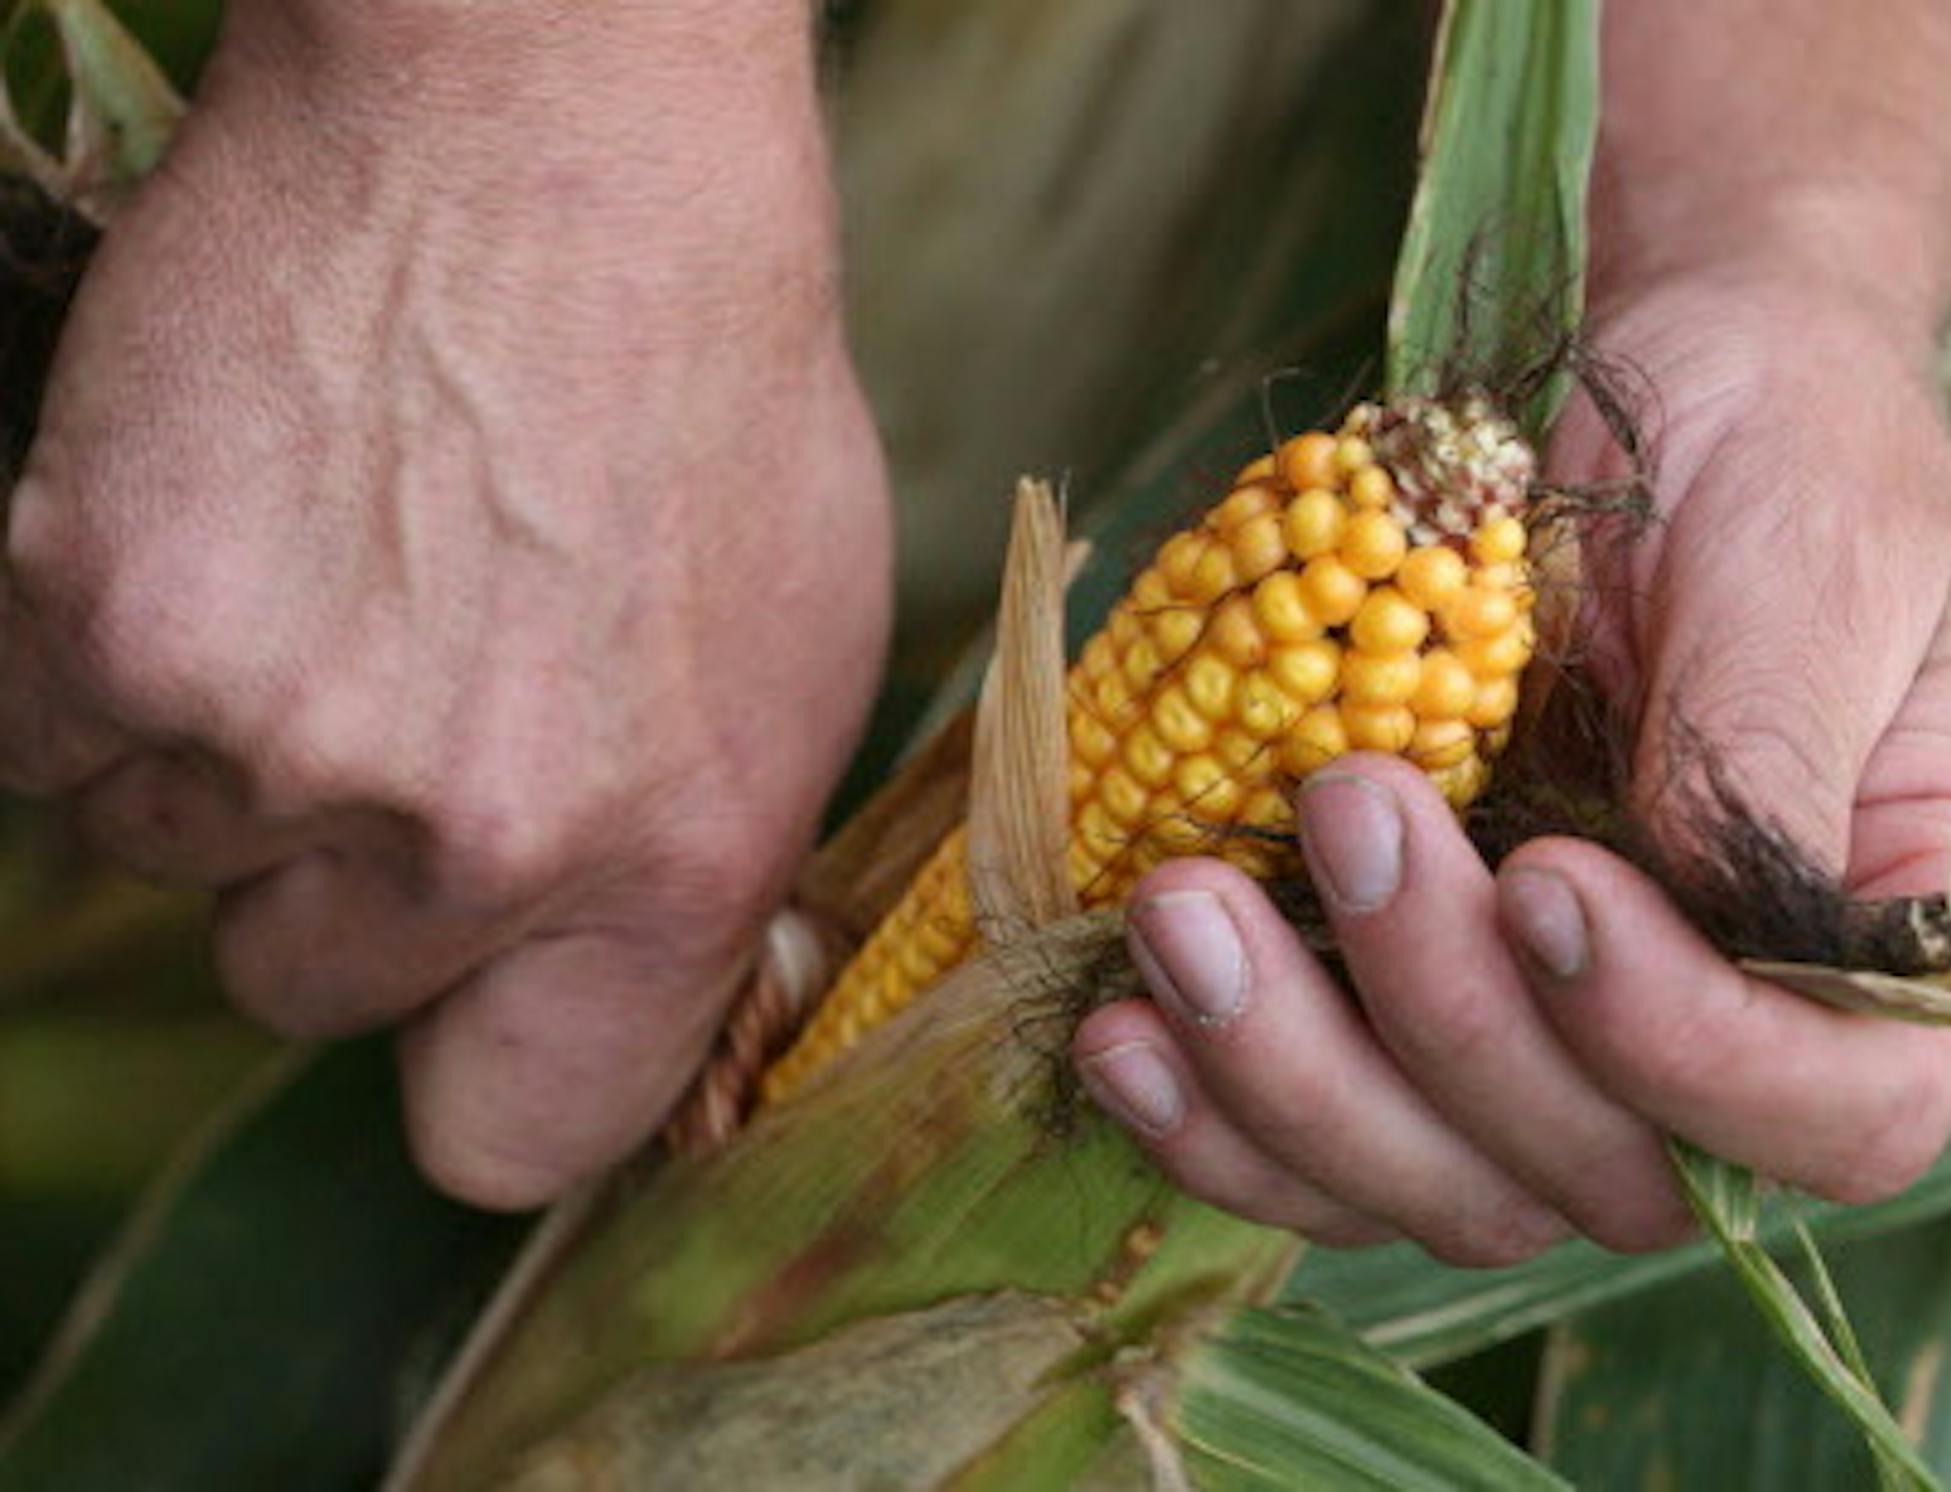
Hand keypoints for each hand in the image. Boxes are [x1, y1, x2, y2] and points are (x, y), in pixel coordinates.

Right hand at [0, 1, 889, 1206]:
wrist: (551, 134)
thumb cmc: (706, 385)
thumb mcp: (796, 659)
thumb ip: (683, 864)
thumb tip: (605, 988)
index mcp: (668, 865)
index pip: (508, 1141)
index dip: (474, 1071)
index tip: (471, 1004)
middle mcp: (466, 841)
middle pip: (307, 988)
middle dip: (345, 874)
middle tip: (408, 691)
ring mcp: (268, 736)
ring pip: (175, 853)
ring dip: (232, 749)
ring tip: (339, 569)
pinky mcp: (100, 616)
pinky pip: (52, 742)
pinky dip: (110, 662)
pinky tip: (227, 534)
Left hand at [1070, 266, 1950, 1261]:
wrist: (1643, 401)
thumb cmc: (1774, 451)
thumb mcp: (1814, 560)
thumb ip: (1774, 748)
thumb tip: (1680, 914)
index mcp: (1902, 943)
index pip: (1836, 1113)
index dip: (1682, 1052)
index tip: (1548, 883)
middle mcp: (1740, 1037)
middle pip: (1603, 1171)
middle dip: (1446, 1026)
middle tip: (1341, 812)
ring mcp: (1563, 1047)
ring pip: (1438, 1182)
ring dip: (1292, 1082)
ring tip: (1176, 919)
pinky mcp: (1416, 1019)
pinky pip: (1321, 1141)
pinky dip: (1215, 1110)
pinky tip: (1116, 1028)